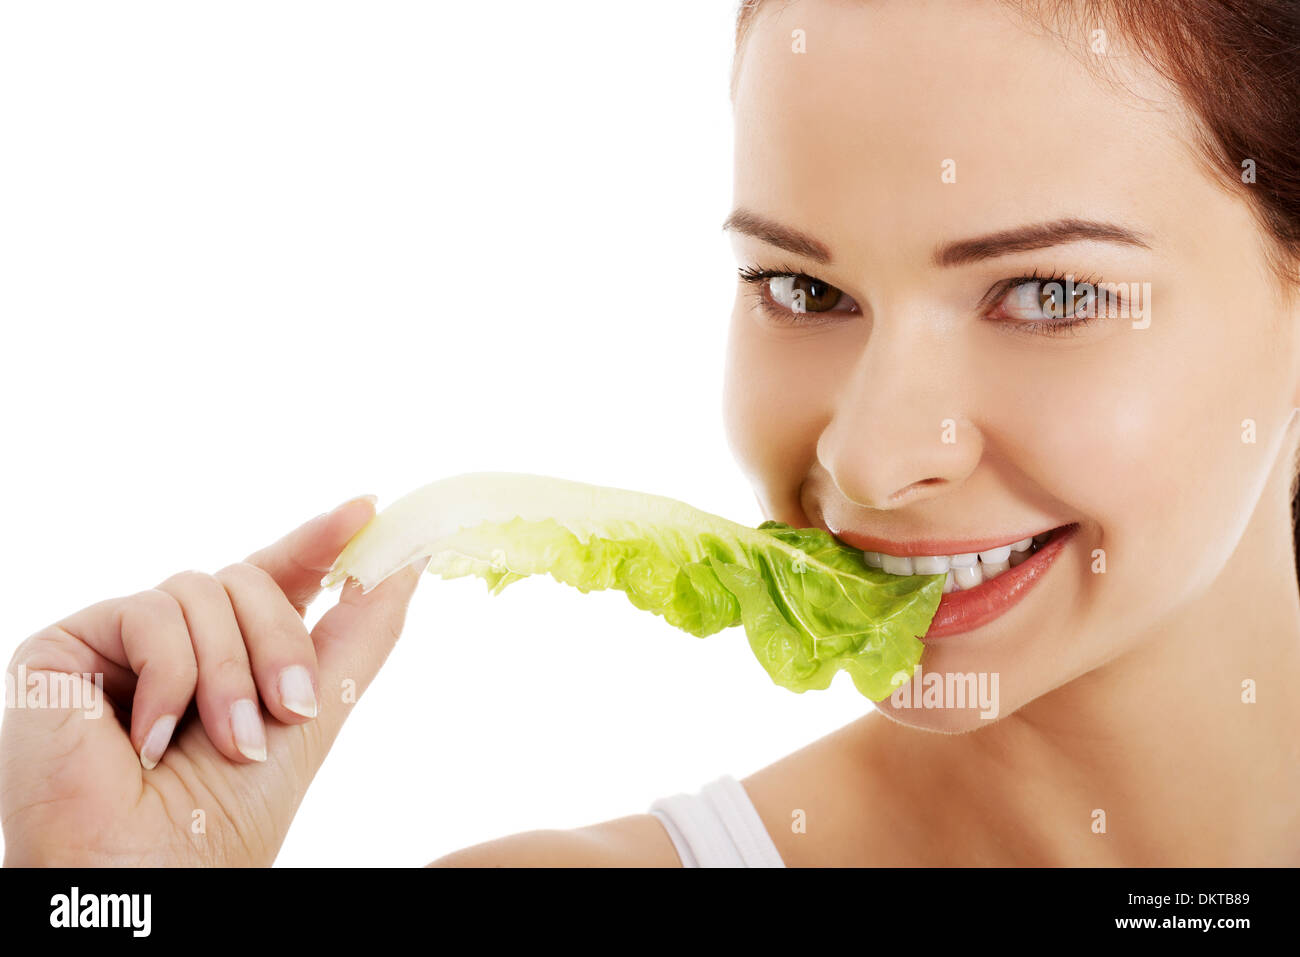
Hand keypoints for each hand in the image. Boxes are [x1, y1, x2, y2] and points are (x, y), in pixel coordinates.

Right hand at [0, 496, 422, 865]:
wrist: (148, 879)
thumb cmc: (226, 819)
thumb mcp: (314, 714)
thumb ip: (360, 634)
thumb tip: (409, 561)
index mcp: (229, 655)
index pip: (276, 577)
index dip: (319, 540)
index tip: (368, 508)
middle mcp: (173, 641)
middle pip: (247, 578)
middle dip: (280, 645)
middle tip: (292, 711)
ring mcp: (118, 643)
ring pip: (203, 589)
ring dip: (230, 674)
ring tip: (225, 744)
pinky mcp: (63, 648)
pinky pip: (147, 612)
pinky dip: (170, 677)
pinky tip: (149, 740)